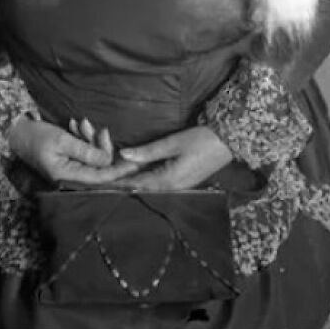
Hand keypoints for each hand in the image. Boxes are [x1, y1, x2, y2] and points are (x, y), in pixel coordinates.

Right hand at [7, 117, 140, 185]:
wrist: (16, 132)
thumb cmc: (37, 136)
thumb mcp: (62, 140)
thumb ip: (86, 151)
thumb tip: (109, 160)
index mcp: (68, 177)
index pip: (101, 177)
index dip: (120, 170)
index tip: (137, 163)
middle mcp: (71, 177)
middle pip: (99, 166)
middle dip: (102, 147)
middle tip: (101, 129)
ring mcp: (69, 169)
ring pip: (92, 156)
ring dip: (90, 139)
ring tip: (81, 123)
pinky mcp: (68, 160)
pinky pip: (83, 151)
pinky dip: (82, 138)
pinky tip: (75, 125)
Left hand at [111, 127, 232, 190]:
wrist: (227, 142)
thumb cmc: (200, 140)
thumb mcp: (172, 143)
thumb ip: (147, 151)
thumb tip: (123, 155)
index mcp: (168, 181)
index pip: (136, 184)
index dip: (118, 182)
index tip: (102, 180)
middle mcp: (172, 188)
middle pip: (142, 188)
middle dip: (124, 182)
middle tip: (104, 177)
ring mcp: (179, 187)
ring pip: (150, 186)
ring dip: (134, 180)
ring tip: (116, 175)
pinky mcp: (183, 181)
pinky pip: (160, 183)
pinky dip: (146, 178)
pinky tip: (138, 172)